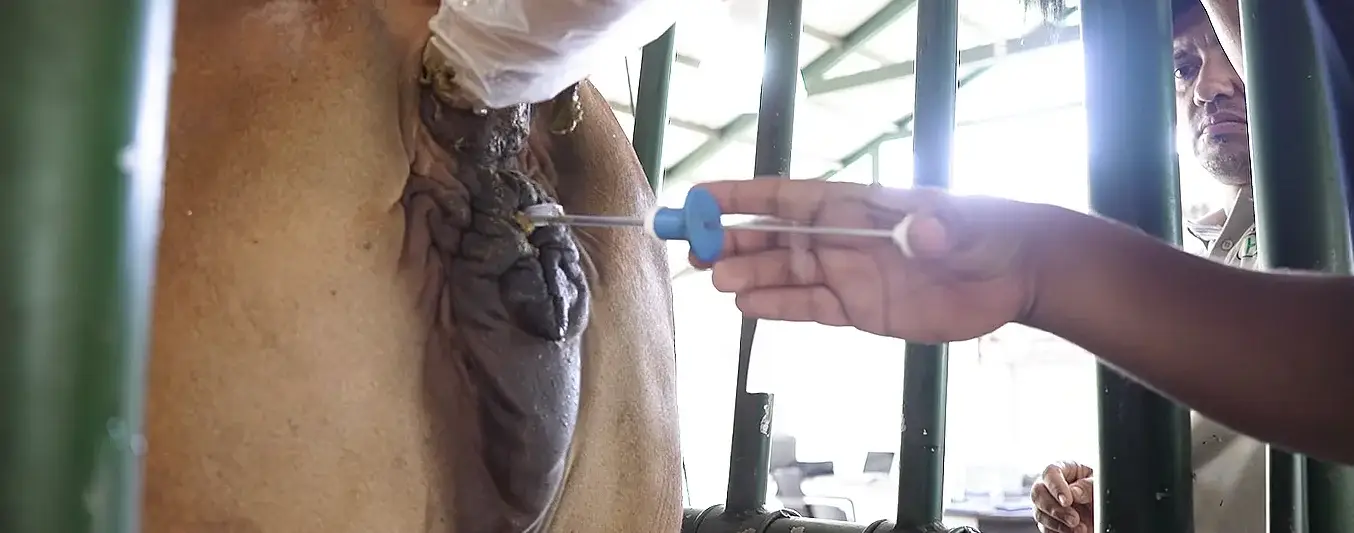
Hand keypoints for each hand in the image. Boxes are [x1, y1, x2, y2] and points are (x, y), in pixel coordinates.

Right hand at [689, 179, 1049, 342]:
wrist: (1013, 275)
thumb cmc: (985, 233)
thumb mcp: (961, 224)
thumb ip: (936, 226)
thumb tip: (919, 229)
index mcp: (854, 205)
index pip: (785, 198)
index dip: (740, 196)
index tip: (700, 196)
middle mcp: (841, 238)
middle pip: (772, 237)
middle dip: (730, 240)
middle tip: (693, 251)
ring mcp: (847, 274)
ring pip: (783, 273)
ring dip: (747, 275)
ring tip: (714, 281)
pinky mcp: (860, 309)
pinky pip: (808, 308)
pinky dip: (776, 307)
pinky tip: (744, 306)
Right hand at [1031, 461, 1094, 532]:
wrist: (1105, 510)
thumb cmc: (1101, 490)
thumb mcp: (1099, 483)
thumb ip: (1088, 485)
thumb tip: (1074, 492)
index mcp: (1063, 470)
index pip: (1050, 473)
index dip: (1055, 487)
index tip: (1067, 501)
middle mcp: (1050, 486)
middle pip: (1038, 493)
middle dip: (1054, 509)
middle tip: (1074, 519)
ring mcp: (1048, 504)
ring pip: (1039, 513)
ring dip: (1057, 524)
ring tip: (1079, 529)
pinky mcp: (1049, 521)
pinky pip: (1045, 528)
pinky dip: (1058, 532)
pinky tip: (1073, 532)